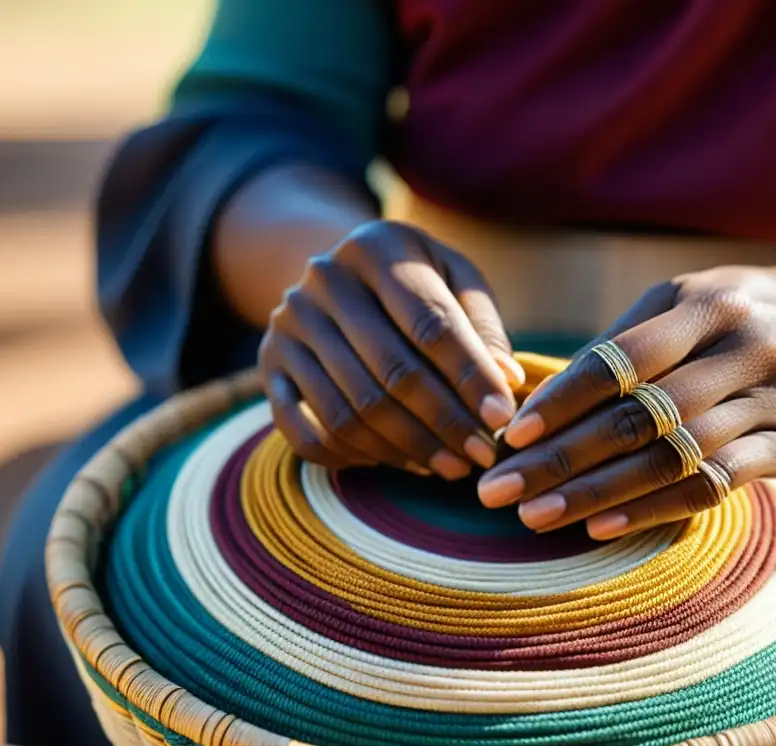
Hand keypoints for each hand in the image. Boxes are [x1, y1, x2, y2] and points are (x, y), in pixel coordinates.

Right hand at [259, 220, 524, 477]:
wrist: (337, 274)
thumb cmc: (415, 282)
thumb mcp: (454, 280)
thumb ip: (482, 327)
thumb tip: (507, 381)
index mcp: (377, 247)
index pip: (430, 323)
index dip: (470, 377)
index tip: (503, 419)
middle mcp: (324, 280)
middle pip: (391, 371)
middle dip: (444, 422)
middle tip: (481, 455)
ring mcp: (289, 324)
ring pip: (350, 409)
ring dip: (407, 448)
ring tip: (450, 467)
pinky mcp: (269, 366)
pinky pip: (307, 431)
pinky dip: (355, 458)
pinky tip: (399, 463)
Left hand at [476, 264, 775, 538]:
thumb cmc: (732, 317)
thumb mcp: (683, 303)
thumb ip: (619, 342)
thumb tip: (537, 397)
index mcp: (706, 304)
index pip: (621, 358)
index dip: (564, 400)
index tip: (511, 435)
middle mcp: (746, 350)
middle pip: (640, 416)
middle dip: (561, 458)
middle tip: (499, 490)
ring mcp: (773, 402)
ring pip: (671, 458)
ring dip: (596, 493)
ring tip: (535, 517)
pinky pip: (713, 486)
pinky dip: (653, 509)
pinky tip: (600, 526)